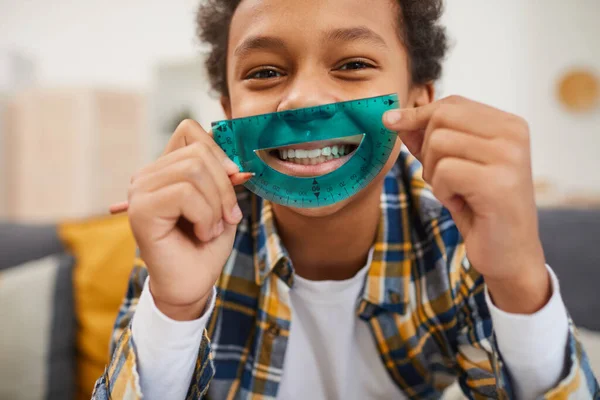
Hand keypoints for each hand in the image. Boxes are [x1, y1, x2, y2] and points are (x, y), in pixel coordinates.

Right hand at [128, 120, 246, 319]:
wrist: (192, 284)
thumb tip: (235, 162)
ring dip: (216, 206)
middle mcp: (147, 175)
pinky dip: (205, 216)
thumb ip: (223, 174)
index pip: (190, 130)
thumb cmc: (206, 245)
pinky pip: (185, 193)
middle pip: (198, 152)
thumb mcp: (222, 202)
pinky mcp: (141, 210)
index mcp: (165, 169)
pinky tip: (201, 234)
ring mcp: (140, 191)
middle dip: (225, 187)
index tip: (235, 179)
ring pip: (194, 171)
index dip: (219, 151)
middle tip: (226, 217)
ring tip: (210, 228)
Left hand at [383, 96, 549, 312]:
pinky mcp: (497, 182)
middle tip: (443, 178)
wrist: (509, 253)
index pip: (452, 103)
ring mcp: (509, 157)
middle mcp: (513, 134)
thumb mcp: (452, 166)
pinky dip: (442, 191)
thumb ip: (429, 140)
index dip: (418, 114)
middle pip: (441, 118)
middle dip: (427, 149)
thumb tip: (395, 118)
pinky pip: (444, 172)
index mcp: (509, 124)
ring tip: (456, 192)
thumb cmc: (480, 208)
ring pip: (438, 143)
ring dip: (434, 174)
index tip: (392, 124)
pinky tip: (462, 204)